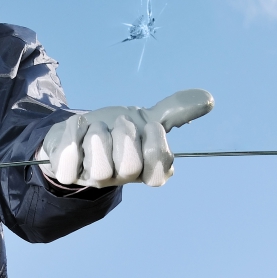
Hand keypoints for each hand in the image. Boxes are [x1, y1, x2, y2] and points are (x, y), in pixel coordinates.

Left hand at [38, 89, 213, 187]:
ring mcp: (94, 179)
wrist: (80, 130)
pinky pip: (69, 160)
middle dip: (125, 135)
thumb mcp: (147, 118)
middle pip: (130, 167)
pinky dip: (72, 135)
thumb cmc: (118, 128)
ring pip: (101, 168)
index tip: (148, 125)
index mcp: (146, 170)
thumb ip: (175, 111)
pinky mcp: (68, 174)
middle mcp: (122, 179)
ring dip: (98, 135)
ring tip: (97, 127)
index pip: (160, 170)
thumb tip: (208, 98)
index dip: (155, 144)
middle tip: (119, 123)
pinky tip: (77, 125)